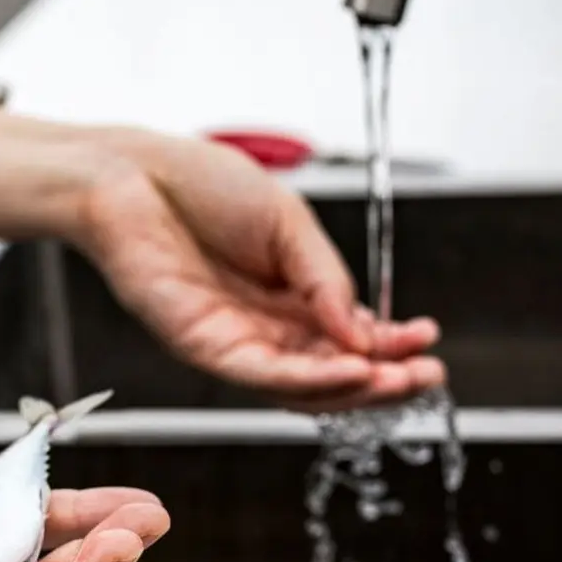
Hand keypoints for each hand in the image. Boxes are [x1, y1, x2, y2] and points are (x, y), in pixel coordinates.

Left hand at [72, 132, 444, 411]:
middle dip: (383, 379)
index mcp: (288, 297)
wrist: (132, 173)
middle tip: (428, 377)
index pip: (347, 338)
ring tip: (398, 381)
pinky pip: (260, 373)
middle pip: (329, 372)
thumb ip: (326, 277)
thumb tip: (363, 330)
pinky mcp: (201, 345)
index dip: (390, 345)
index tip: (429, 342)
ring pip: (299, 385)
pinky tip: (349, 370)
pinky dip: (308, 377)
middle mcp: (263, 329)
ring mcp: (233, 342)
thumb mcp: (289, 225)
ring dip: (353, 388)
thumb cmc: (201, 188)